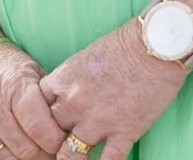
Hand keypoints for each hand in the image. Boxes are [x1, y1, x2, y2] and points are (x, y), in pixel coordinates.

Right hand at [0, 41, 66, 159]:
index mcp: (14, 84)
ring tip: (33, 150)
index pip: (39, 128)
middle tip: (50, 149)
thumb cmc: (6, 66)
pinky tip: (12, 152)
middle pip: (25, 149)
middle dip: (43, 153)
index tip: (62, 141)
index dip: (56, 141)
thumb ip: (47, 100)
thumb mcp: (32, 71)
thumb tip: (67, 132)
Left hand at [39, 18, 187, 159]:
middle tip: (57, 147)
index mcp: (64, 79)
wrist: (157, 44)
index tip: (43, 127)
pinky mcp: (123, 132)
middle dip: (52, 142)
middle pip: (48, 134)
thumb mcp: (86, 56)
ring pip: (69, 157)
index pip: (34, 108)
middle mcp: (75, 102)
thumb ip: (71, 80)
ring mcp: (98, 120)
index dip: (37, 121)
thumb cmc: (124, 44)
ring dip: (71, 159)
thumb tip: (64, 99)